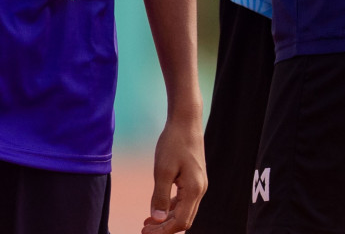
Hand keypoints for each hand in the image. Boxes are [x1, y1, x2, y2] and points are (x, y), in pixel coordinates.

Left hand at [140, 113, 205, 233]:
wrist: (186, 122)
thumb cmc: (173, 143)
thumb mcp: (162, 170)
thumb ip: (159, 197)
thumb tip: (156, 219)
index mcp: (194, 190)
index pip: (180, 222)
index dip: (162, 230)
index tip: (144, 232)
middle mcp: (200, 190)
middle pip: (184, 220)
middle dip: (164, 228)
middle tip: (143, 230)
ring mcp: (199, 184)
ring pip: (184, 211)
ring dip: (167, 219)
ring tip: (147, 223)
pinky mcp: (194, 179)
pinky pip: (184, 200)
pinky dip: (171, 208)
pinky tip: (158, 208)